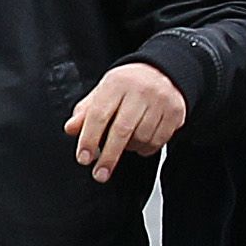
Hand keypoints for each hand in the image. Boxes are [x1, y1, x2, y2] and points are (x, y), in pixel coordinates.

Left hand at [62, 60, 186, 181]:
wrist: (162, 71)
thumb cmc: (127, 86)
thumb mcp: (102, 92)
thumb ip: (85, 112)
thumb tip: (70, 129)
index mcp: (116, 83)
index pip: (99, 114)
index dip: (89, 139)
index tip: (84, 158)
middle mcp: (140, 90)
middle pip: (122, 130)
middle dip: (109, 156)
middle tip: (100, 174)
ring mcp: (160, 101)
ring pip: (141, 138)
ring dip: (129, 149)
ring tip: (125, 143)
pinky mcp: (175, 112)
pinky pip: (158, 141)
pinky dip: (146, 148)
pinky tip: (140, 141)